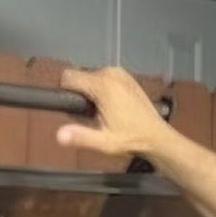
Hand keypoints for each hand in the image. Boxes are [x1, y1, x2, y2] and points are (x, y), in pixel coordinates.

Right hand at [57, 66, 171, 165]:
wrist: (157, 137)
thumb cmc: (130, 139)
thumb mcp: (103, 143)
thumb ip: (80, 137)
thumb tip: (58, 135)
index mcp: (103, 85)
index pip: (69, 76)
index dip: (66, 92)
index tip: (76, 109)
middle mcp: (110, 73)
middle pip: (81, 77)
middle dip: (81, 95)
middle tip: (93, 116)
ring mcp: (120, 73)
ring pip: (92, 77)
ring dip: (92, 92)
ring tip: (103, 112)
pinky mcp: (126, 77)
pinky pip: (104, 78)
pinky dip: (103, 89)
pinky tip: (113, 106)